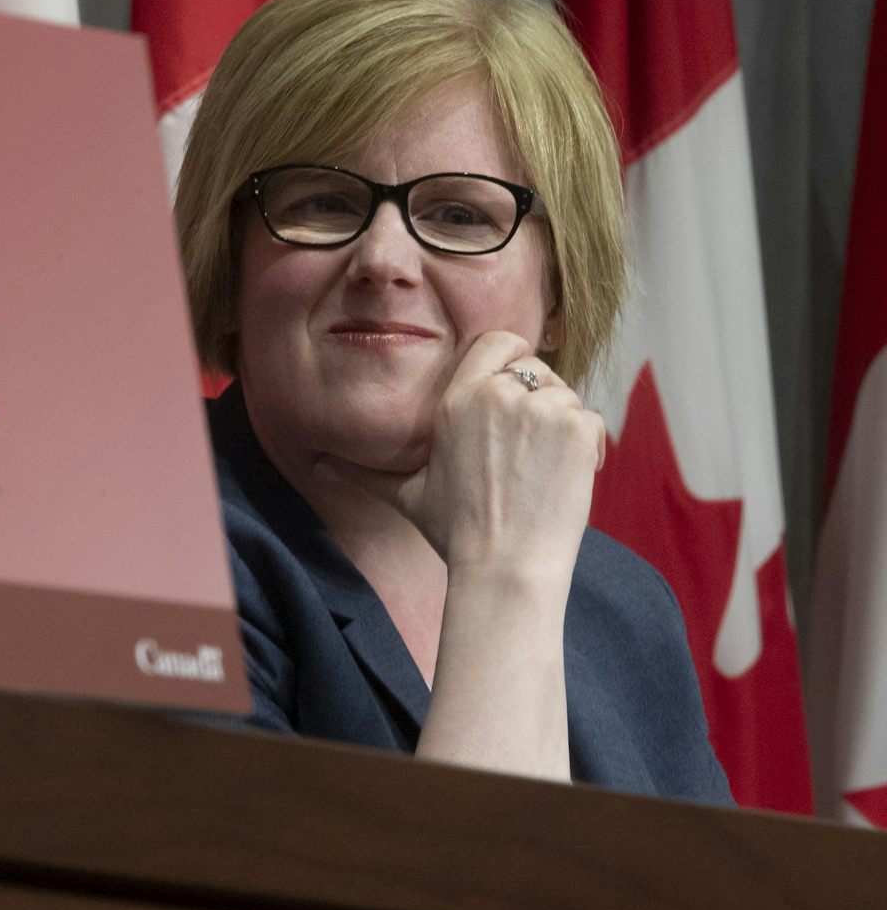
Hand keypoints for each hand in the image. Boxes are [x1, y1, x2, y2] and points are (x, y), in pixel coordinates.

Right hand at [318, 330, 605, 595]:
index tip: (513, 392)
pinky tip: (568, 478)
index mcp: (456, 400)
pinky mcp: (576, 428)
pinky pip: (590, 419)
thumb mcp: (406, 495)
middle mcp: (497, 395)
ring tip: (546, 470)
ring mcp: (540, 409)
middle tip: (531, 447)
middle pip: (536, 367)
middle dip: (540, 399)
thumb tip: (318, 466)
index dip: (511, 360)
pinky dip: (586, 447)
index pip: (498, 342)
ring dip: (562, 426)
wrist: (504, 567)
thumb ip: (364, 472)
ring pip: (565, 395)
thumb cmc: (456, 533)